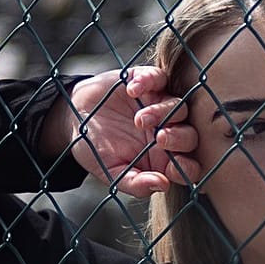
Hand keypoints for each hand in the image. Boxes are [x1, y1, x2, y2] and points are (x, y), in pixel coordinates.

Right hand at [60, 65, 202, 197]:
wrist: (73, 119)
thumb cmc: (95, 149)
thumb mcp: (110, 171)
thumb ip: (135, 183)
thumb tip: (162, 185)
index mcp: (162, 159)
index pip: (189, 165)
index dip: (188, 168)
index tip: (172, 167)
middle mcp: (166, 131)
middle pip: (190, 135)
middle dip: (180, 138)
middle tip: (160, 137)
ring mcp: (158, 105)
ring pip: (179, 106)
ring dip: (162, 112)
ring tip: (139, 119)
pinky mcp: (147, 82)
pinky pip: (160, 78)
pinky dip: (150, 82)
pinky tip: (132, 91)